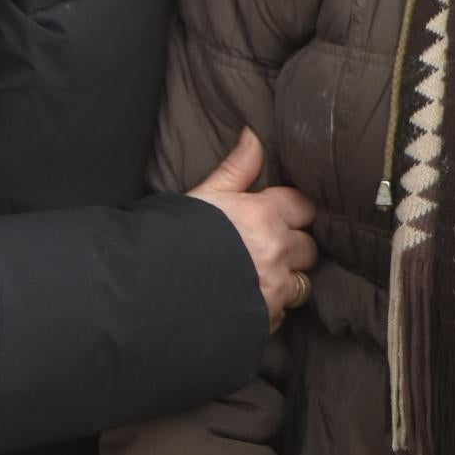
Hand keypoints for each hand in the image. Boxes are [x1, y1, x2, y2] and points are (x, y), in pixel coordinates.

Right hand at [189, 128, 317, 326]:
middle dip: (293, 249)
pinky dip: (268, 309)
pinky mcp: (265, 320)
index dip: (294, 213)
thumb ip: (236, 168)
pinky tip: (244, 304)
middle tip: (267, 251)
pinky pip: (281, 314)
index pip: (304, 207)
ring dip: (286, 282)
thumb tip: (255, 134)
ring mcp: (273, 289)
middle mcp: (275, 252)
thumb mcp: (203, 197)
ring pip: (301, 284)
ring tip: (257, 281)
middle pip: (308, 248)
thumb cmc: (171, 239)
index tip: (282, 218)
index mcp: (262, 216)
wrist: (145, 292)